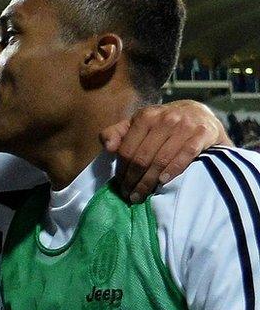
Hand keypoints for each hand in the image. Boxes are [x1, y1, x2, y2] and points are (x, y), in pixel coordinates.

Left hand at [103, 100, 227, 203]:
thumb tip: (107, 147)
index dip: (121, 171)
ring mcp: (185, 125)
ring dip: (149, 182)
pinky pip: (185, 156)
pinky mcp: (203, 133)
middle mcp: (165, 119)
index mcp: (146, 116)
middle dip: (133, 180)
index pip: (127, 150)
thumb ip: (118, 133)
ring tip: (142, 195)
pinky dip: (173, 170)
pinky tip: (163, 181)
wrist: (200, 114)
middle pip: (142, 158)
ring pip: (161, 160)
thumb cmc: (162, 124)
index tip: (120, 185)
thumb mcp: (138, 124)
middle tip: (130, 195)